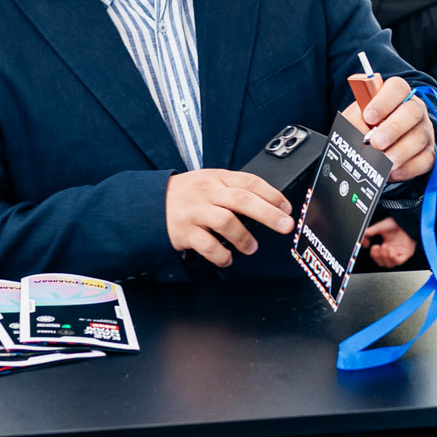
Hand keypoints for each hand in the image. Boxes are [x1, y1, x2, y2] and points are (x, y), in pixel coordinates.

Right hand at [165, 169, 293, 267]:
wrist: (149, 204)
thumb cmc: (187, 195)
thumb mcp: (209, 182)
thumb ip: (234, 190)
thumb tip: (269, 205)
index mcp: (217, 178)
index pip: (249, 182)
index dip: (272, 195)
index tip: (287, 208)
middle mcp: (207, 192)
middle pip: (242, 200)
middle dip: (268, 214)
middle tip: (284, 226)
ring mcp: (195, 211)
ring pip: (226, 222)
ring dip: (244, 238)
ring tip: (251, 247)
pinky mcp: (184, 231)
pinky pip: (208, 245)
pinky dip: (221, 255)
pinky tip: (226, 258)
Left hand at [341, 75, 434, 181]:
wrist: (374, 148)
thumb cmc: (364, 127)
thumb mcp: (354, 120)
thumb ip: (355, 122)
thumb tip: (360, 136)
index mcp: (396, 95)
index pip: (397, 87)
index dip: (383, 101)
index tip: (368, 117)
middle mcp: (415, 109)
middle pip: (412, 112)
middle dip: (393, 129)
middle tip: (375, 143)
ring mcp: (425, 131)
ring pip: (419, 138)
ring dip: (398, 152)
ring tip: (381, 162)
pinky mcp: (429, 152)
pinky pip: (425, 160)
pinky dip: (407, 168)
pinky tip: (391, 171)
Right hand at [361, 217, 416, 268]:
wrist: (408, 221)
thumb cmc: (397, 223)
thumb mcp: (381, 226)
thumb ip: (371, 231)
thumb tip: (363, 236)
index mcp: (386, 246)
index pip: (377, 257)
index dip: (372, 254)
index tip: (369, 246)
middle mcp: (392, 251)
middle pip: (382, 263)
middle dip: (377, 256)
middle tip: (376, 247)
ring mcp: (399, 253)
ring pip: (390, 264)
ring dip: (385, 257)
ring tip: (384, 247)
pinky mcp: (407, 254)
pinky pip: (398, 261)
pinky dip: (393, 258)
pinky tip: (391, 250)